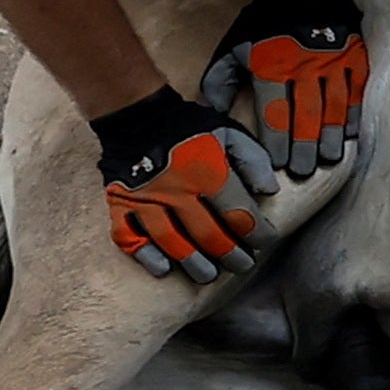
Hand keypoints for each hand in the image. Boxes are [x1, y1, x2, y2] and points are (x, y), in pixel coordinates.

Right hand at [90, 88, 277, 286]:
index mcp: (207, 173)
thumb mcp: (230, 134)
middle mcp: (176, 191)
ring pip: (172, 242)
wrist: (137, 114)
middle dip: (230, 255)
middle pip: (208, 235)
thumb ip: (254, 161)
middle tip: (242, 266)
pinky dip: (146, 255)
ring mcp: (145, 200)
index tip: (265, 241)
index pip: (239, 214)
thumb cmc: (190, 127)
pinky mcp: (119, 203)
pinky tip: (163, 268)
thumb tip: (269, 193)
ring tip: (208, 275)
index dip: (257, 234)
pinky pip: (129, 237)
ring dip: (193, 262)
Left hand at [199, 0, 369, 171]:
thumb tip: (214, 110)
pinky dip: (355, 113)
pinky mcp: (355, 57)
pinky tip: (350, 134)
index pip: (275, 113)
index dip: (278, 141)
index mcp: (272, 69)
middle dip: (305, 147)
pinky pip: (357, 91)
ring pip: (334, 107)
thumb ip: (221, 79)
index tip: (280, 163)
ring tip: (329, 159)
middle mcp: (304, 70)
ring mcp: (333, 64)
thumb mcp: (234, 45)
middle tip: (305, 171)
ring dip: (331, 136)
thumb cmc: (266, 19)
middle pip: (306, 116)